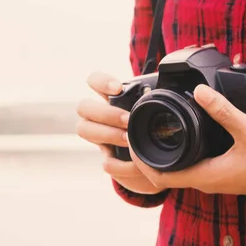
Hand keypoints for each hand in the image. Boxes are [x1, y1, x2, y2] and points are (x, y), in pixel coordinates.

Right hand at [76, 71, 164, 194]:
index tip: (118, 88)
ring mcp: (100, 138)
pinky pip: (105, 163)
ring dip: (108, 134)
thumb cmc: (155, 123)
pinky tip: (137, 165)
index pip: (94, 80)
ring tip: (130, 140)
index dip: (101, 82)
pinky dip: (121, 165)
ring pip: (84, 130)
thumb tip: (161, 80)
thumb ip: (156, 93)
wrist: (158, 157)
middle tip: (128, 120)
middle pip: (83, 107)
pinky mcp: (109, 161)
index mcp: (111, 98)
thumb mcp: (157, 106)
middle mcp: (99, 116)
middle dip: (106, 114)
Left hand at [129, 84, 245, 203]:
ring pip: (176, 170)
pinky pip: (191, 165)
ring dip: (161, 155)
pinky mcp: (221, 173)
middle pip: (163, 174)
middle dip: (146, 156)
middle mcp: (206, 181)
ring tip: (150, 130)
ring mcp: (213, 178)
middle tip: (135, 131)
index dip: (140, 162)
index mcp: (206, 176)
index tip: (129, 141)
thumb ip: (224, 111)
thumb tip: (199, 91)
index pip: (160, 177)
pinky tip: (179, 135)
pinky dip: (179, 153)